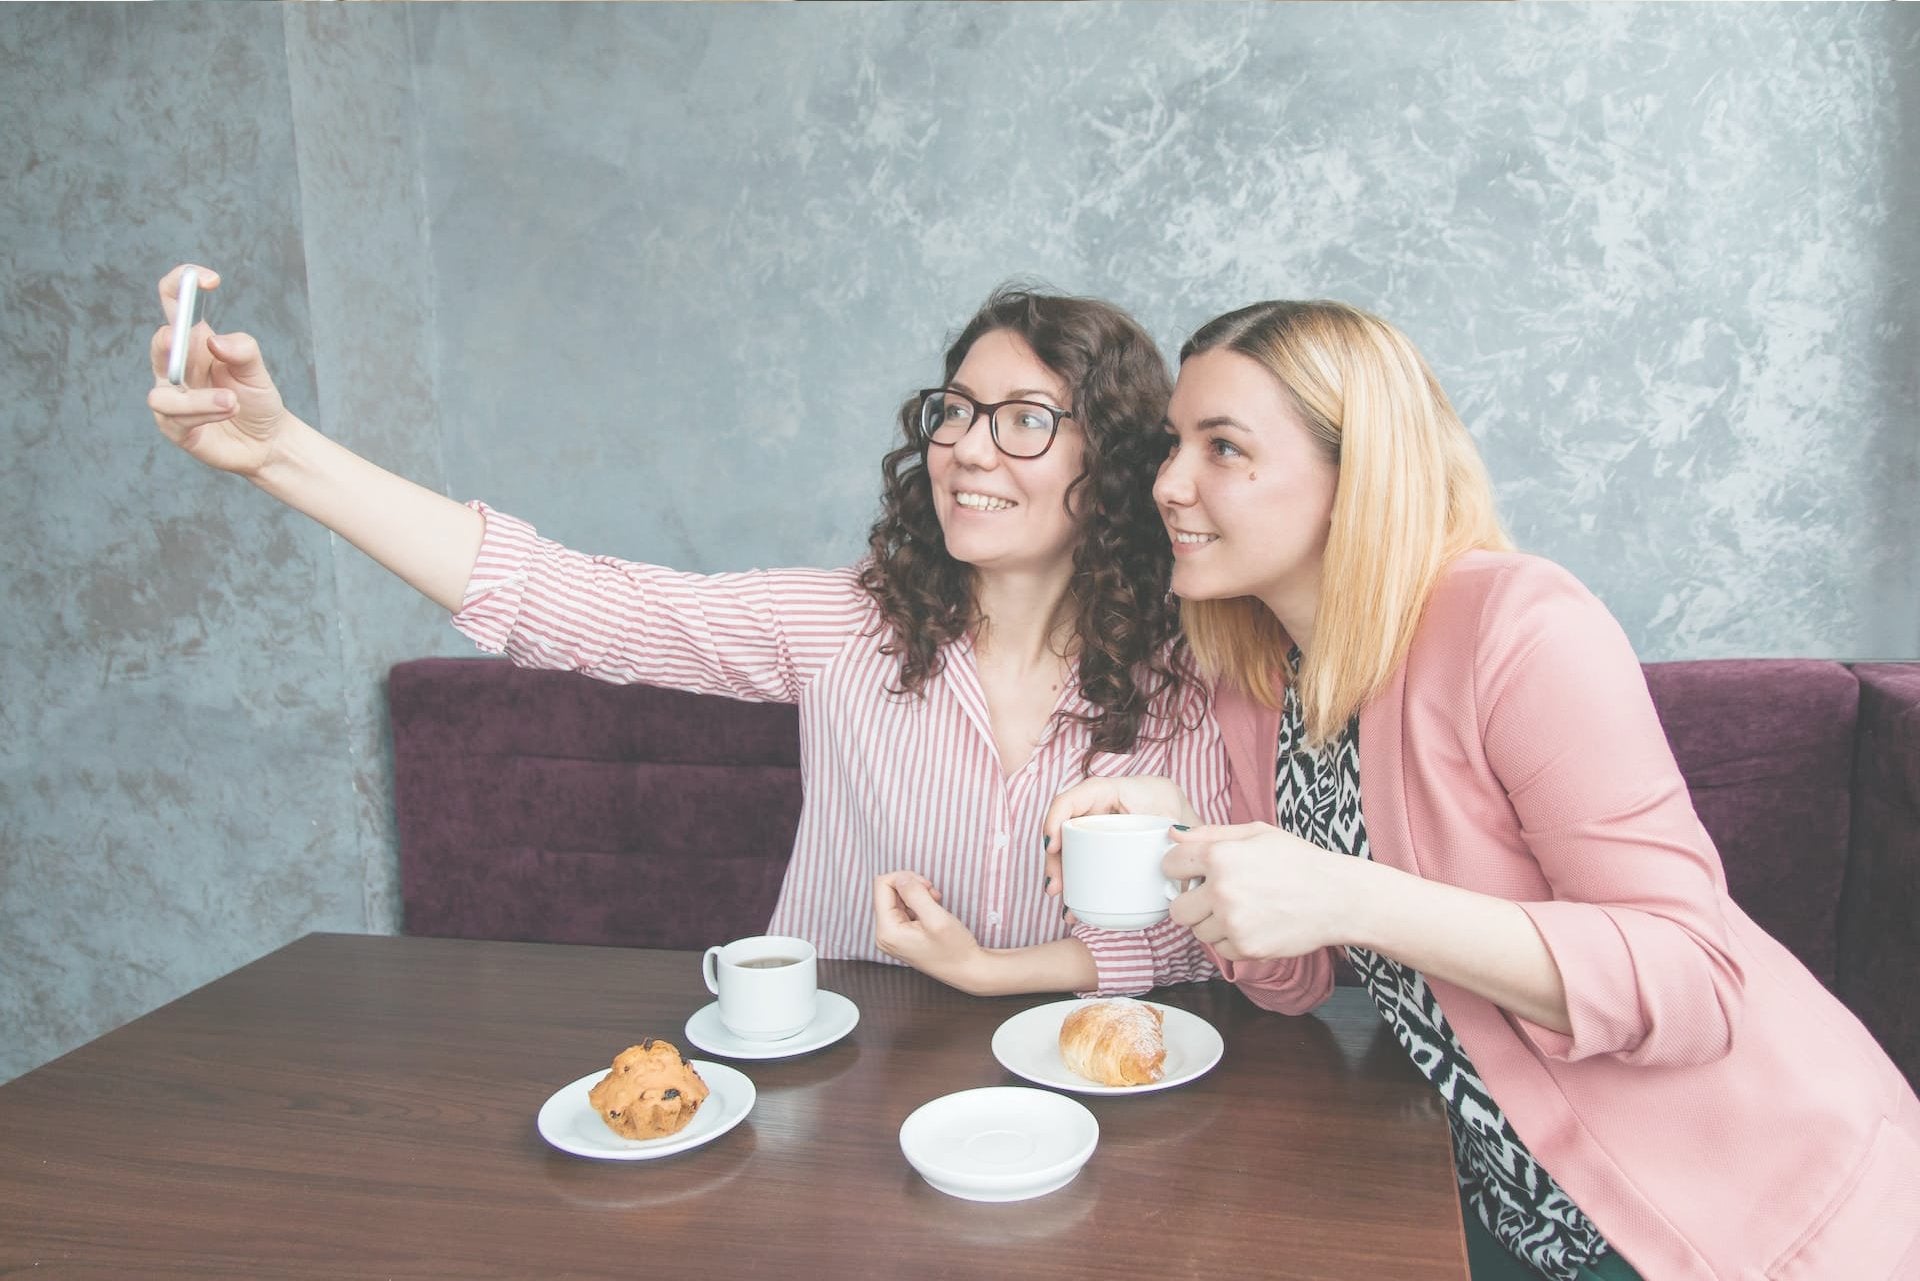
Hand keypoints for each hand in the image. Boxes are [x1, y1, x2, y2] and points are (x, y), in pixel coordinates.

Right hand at [146, 265, 294, 477]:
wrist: (267, 442)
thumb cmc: (257, 400)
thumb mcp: (257, 372)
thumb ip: (243, 351)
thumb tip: (216, 340)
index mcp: (195, 342)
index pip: (175, 302)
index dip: (182, 283)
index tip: (210, 280)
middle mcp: (177, 366)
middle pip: (161, 343)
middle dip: (172, 341)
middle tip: (190, 338)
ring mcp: (172, 397)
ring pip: (165, 390)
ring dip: (199, 397)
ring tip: (232, 401)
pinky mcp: (174, 427)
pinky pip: (175, 418)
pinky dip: (202, 412)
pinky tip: (227, 409)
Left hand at [871, 871, 987, 992]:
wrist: (968, 970)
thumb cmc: (955, 949)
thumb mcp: (936, 918)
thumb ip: (915, 894)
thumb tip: (900, 878)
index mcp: (887, 931)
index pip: (882, 885)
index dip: (904, 878)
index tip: (927, 886)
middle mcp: (884, 934)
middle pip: (887, 890)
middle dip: (911, 886)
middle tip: (933, 895)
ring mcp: (892, 936)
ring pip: (896, 897)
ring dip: (916, 894)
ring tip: (935, 902)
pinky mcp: (901, 935)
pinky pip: (903, 908)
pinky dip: (918, 903)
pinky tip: (933, 909)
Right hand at [1038, 774, 1197, 896]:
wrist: (1182, 826)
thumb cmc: (1177, 813)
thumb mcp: (1179, 816)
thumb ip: (1183, 831)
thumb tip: (1177, 842)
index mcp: (1113, 792)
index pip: (1073, 799)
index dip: (1055, 819)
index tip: (1052, 847)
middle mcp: (1097, 811)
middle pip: (1065, 830)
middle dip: (1055, 860)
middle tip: (1055, 887)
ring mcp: (1096, 832)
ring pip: (1069, 851)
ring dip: (1062, 876)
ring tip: (1066, 905)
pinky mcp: (1100, 852)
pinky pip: (1081, 865)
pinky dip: (1077, 887)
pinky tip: (1075, 910)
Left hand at [1162, 822, 1365, 961]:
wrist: (1337, 897)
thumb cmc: (1299, 861)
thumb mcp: (1257, 833)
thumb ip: (1211, 834)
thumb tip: (1173, 835)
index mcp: (1220, 856)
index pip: (1170, 865)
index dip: (1181, 868)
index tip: (1193, 872)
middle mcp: (1221, 890)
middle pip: (1177, 909)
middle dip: (1192, 904)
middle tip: (1215, 898)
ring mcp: (1233, 922)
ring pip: (1198, 932)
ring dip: (1213, 924)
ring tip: (1243, 910)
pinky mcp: (1246, 948)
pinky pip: (1221, 950)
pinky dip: (1232, 941)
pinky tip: (1254, 925)